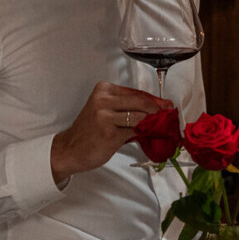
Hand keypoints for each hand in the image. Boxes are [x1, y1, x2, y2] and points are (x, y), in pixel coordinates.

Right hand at [50, 82, 172, 180]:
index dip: (154, 100)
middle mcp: (103, 100)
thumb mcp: (105, 111)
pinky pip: (135, 132)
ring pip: (140, 117)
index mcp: (103, 90)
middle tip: (169, 115)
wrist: (69, 149)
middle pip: (141, 102)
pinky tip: (148, 136)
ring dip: (153, 123)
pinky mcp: (109, 133)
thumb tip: (155, 109)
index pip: (136, 92)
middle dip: (158, 110)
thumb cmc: (89, 131)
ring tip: (160, 127)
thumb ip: (127, 108)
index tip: (165, 105)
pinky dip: (144, 134)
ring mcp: (105, 116)